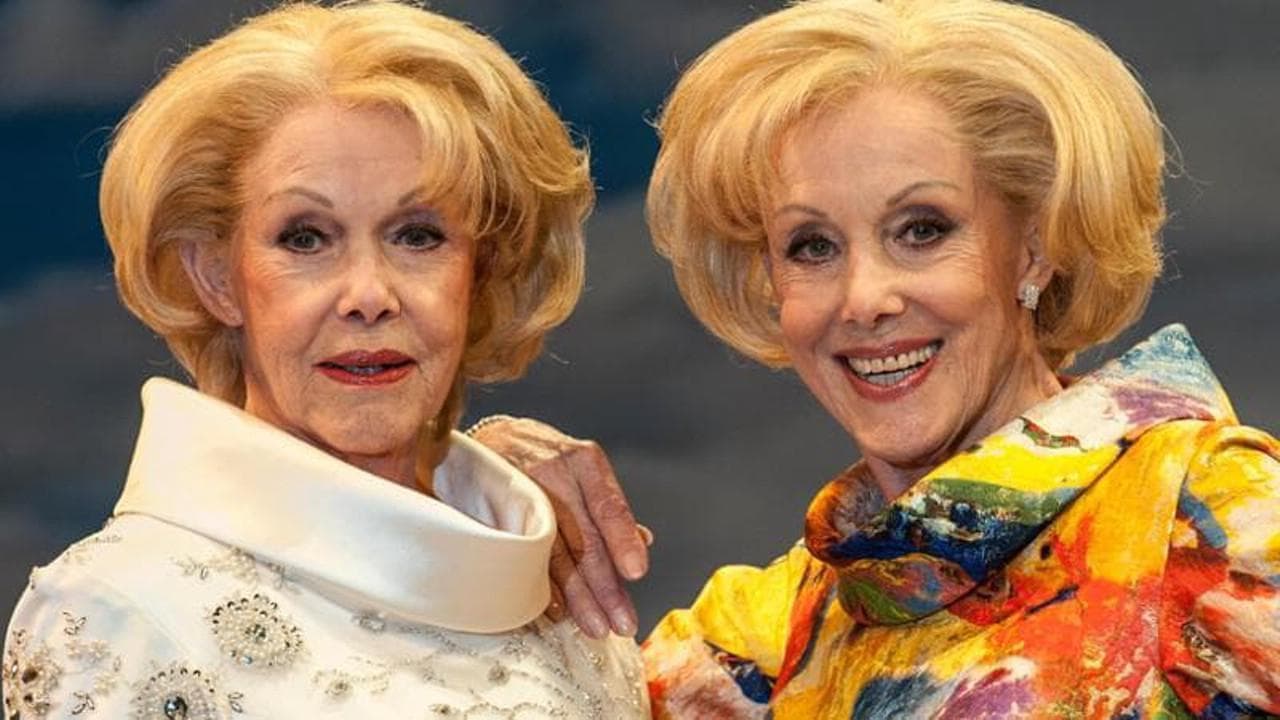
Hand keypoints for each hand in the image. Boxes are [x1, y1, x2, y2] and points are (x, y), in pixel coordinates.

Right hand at [469, 416, 650, 637]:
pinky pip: (524, 558)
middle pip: (584, 539)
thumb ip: (609, 504)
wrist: (491, 438)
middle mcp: (553, 474)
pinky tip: (558, 609)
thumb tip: (644, 541)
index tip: (636, 573)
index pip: (608, 505)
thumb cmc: (546, 458)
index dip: (622, 540)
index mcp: (582, 461)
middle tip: (622, 621)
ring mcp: (521, 494)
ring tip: (596, 625)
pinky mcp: (497, 514)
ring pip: (555, 555)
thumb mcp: (583, 467)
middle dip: (605, 586)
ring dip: (578, 596)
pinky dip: (543, 586)